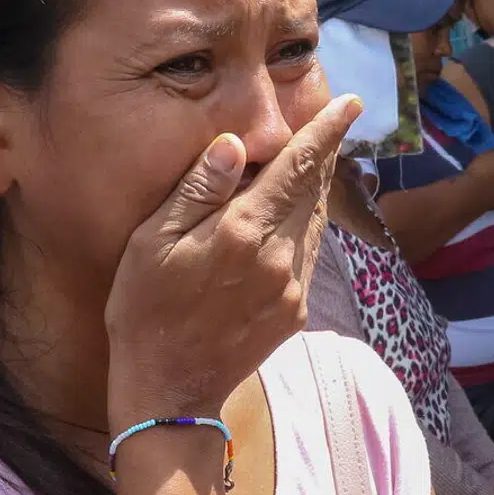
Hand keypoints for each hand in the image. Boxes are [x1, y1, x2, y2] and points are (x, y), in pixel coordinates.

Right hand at [105, 95, 361, 422]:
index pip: (297, 167)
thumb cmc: (144, 310)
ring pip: (316, 224)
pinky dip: (306, 228)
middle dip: (324, 156)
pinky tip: (292, 221)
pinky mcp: (294, 312)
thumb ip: (197, 191)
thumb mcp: (153, 243)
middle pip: (314, 192)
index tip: (349, 105)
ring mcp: (292, 288)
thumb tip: (236, 144)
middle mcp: (278, 257)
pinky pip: (308, 256)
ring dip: (318, 192)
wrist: (168, 390)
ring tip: (315, 165)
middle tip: (332, 124)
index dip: (326, 132)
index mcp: (242, 232)